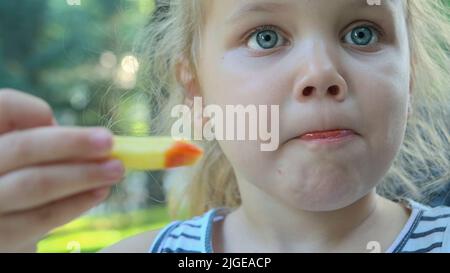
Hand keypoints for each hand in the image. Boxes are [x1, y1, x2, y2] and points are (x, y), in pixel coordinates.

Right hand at [0, 89, 123, 251]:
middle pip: (23, 148)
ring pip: (36, 184)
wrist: (4, 224)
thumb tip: (79, 135)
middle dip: (72, 143)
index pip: (1, 108)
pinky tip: (100, 191)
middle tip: (109, 142)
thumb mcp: (21, 155)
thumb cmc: (18, 179)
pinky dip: (76, 203)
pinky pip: (42, 217)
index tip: (58, 118)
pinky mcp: (2, 238)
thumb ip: (38, 137)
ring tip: (115, 169)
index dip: (29, 110)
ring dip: (83, 174)